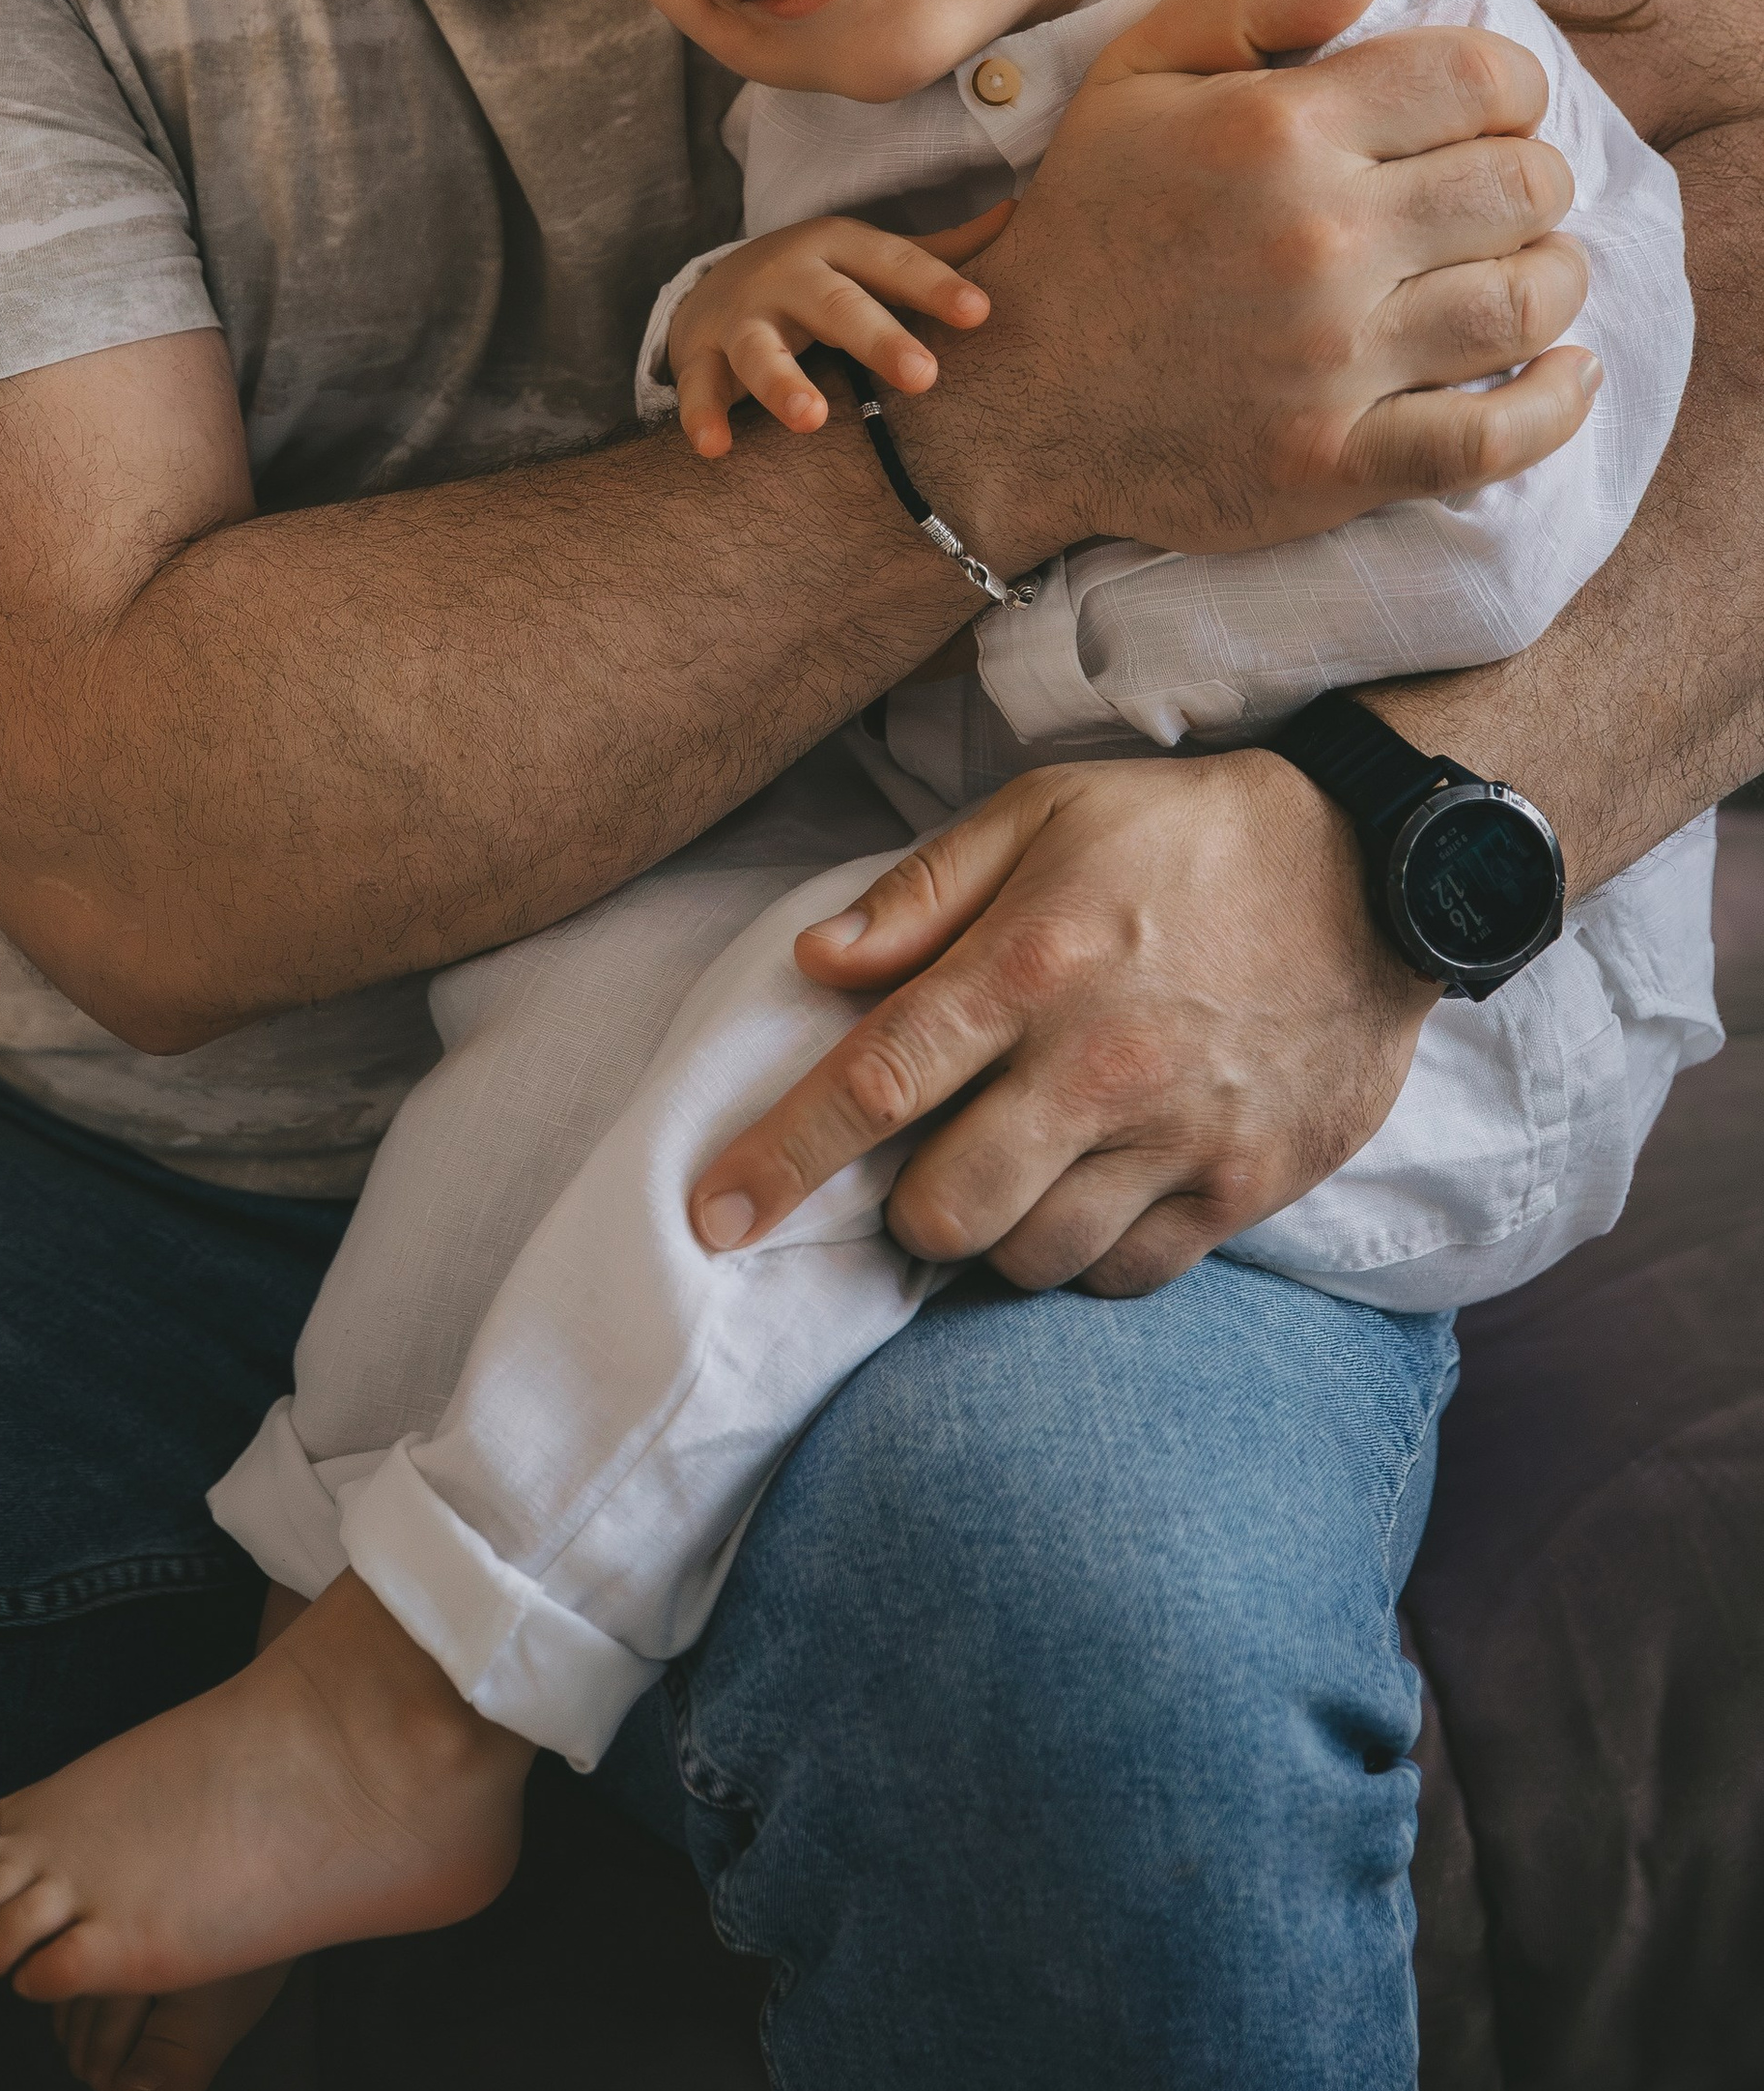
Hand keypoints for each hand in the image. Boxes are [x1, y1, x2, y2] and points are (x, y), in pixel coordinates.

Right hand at [668, 206, 1010, 458]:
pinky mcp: (700, 354)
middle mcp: (791, 277)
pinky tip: (715, 447)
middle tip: (923, 376)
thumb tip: (1020, 211)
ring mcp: (742, 317)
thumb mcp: (872, 257)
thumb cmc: (823, 279)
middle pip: (836, 304)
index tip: (980, 312)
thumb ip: (939, 251)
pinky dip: (702, 415)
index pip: (896, 264)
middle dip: (876, 338)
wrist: (716, 285)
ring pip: (761, 350)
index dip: (936, 286)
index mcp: (842, 248)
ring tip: (811, 419)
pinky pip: (700, 387)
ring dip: (783, 382)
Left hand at [689, 752, 1438, 1293]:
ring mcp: (1178, 1137)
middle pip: (944, 1212)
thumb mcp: (1043, 813)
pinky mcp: (1246, 1186)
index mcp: (1029, 965)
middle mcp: (1096, 1065)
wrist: (1377, 870)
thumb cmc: (1188, 836)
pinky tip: (1096, 1195)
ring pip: (1032, 1259)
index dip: (781, 1160)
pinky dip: (1090, 1256)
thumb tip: (815, 960)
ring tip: (1019, 1173)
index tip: (713, 1216)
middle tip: (926, 1166)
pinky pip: (1129, 1276)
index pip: (874, 1083)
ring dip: (998, 1237)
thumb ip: (921, 894)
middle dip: (906, 1212)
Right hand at [892, 0, 1598, 573]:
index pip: (1482, 78)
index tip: (1480, 116)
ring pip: (1526, 301)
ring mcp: (1331, 359)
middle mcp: (1316, 239)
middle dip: (1530, 181)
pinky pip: (1493, 438)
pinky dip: (1553, 404)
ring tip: (1518, 273)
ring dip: (1548, 279)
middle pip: (1524, 186)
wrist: (1018, 394)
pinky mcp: (1336, 460)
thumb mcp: (1137, 74)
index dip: (1509, 88)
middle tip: (1488, 199)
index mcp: (1277, 131)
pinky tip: (1562, 374)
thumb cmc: (1090, 223)